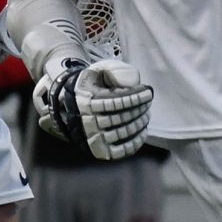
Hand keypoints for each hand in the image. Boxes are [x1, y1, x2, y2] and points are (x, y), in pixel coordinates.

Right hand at [33, 55, 152, 159]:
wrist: (73, 105)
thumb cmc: (93, 86)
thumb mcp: (100, 70)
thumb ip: (116, 71)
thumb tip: (133, 84)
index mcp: (86, 99)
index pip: (114, 101)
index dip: (134, 97)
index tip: (148, 93)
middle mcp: (87, 120)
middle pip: (119, 117)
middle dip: (138, 110)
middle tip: (147, 104)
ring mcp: (92, 137)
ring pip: (121, 133)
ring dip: (138, 124)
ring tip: (145, 115)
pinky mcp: (99, 150)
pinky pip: (119, 151)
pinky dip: (134, 142)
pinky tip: (142, 132)